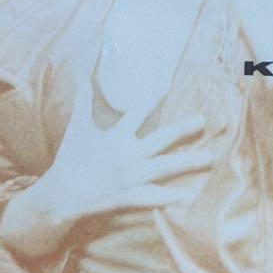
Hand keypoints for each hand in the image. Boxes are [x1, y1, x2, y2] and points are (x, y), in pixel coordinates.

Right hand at [0, 78, 212, 259]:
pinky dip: (170, 196)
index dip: (153, 97)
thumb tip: (83, 75)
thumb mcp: (78, 127)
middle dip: (183, 129)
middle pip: (161, 139)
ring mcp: (131, 177)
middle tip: (204, 120)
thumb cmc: (71, 158)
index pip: (138, 111)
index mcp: (116, 136)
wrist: (62, 193)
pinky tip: (189, 195)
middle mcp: (128, 154)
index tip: (169, 83)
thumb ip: (83, 100)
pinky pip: (153, 196)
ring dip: (189, 162)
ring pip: (165, 167)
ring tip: (211, 158)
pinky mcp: (129, 196)